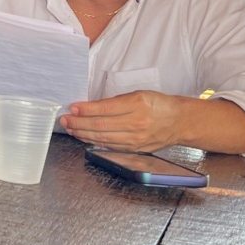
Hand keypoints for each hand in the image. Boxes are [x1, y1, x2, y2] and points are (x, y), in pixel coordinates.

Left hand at [59, 91, 183, 151]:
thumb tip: (92, 107)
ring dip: (83, 134)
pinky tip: (84, 137)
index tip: (72, 108)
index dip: (86, 110)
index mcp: (137, 105)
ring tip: (70, 129)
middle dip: (79, 123)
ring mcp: (135, 139)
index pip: (105, 109)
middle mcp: (136, 123)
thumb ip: (117, 102)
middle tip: (65, 120)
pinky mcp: (135, 149)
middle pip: (101, 126)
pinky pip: (110, 146)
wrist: (179, 122)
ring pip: (103, 138)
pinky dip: (94, 142)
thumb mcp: (139, 94)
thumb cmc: (158, 105)